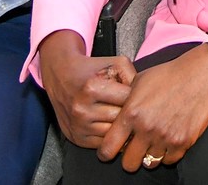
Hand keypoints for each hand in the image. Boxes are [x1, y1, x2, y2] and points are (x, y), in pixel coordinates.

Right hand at [37, 30, 136, 149]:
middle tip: (132, 107)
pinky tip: (110, 123)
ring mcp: (78, 126)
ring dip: (120, 128)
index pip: (128, 101)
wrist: (61, 76)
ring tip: (121, 115)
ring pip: (113, 135)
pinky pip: (103, 144)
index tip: (138, 95)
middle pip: (121, 120)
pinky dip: (109, 136)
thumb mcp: (115, 64)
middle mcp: (82, 109)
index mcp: (92, 88)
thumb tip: (145, 101)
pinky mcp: (76, 138)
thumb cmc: (93, 69)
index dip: (137, 97)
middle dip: (129, 114)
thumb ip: (134, 78)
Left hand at [98, 43, 207, 170]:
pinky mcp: (183, 142)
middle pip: (128, 164)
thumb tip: (115, 115)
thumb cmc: (170, 74)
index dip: (106, 152)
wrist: (203, 74)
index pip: (108, 148)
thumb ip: (125, 101)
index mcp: (131, 113)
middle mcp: (146, 128)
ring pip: (149, 164)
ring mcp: (165, 137)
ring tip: (154, 142)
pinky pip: (169, 161)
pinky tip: (168, 140)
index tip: (110, 151)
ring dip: (149, 155)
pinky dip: (167, 154)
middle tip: (134, 149)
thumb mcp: (140, 81)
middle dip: (129, 158)